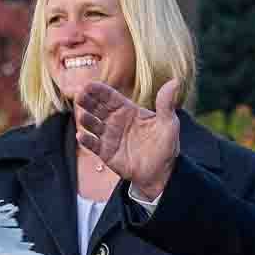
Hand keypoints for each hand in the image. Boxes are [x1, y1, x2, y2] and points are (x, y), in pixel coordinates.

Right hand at [73, 81, 180, 201]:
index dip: (98, 90)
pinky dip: (86, 140)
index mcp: (128, 110)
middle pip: (97, 107)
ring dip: (86, 120)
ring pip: (92, 125)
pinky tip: (81, 136)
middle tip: (79, 95)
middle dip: (87, 101)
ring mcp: (109, 136)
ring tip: (82, 116)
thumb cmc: (165, 146)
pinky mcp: (105, 153)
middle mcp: (115, 121)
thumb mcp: (169, 124)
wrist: (160, 173)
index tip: (88, 84)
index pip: (109, 96)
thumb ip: (166, 104)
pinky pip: (93, 145)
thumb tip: (175, 81)